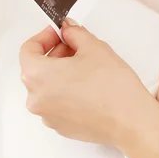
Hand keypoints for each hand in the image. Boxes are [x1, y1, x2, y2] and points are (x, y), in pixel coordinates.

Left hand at [19, 19, 154, 145]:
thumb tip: (67, 30)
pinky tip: (89, 88)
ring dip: (61, 74)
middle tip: (77, 47)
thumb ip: (75, 34)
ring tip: (87, 68)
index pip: (28, 50)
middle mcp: (36, 99)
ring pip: (48, 87)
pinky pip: (58, 104)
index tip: (60, 33)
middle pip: (36, 69)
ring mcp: (48, 116)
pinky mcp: (61, 127)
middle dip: (55, 54)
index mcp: (37, 76)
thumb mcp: (94, 47)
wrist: (130, 121)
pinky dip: (67, 92)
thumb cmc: (112, 87)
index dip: (45, 37)